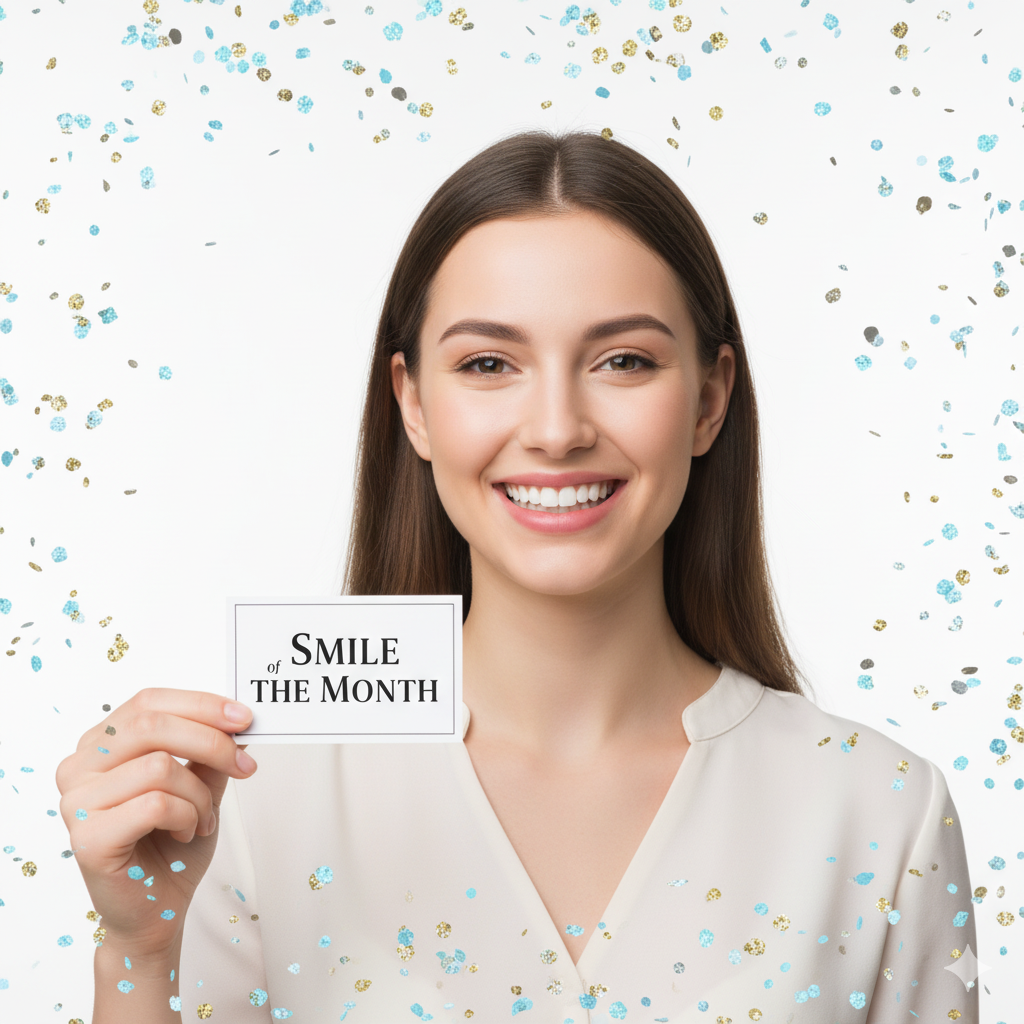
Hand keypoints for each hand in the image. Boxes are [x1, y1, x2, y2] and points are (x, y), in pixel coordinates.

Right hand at [55, 688, 257, 958]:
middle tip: (244, 765)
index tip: (244, 717)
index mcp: (101, 743)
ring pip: (159, 766)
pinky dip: (186, 816)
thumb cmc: (172, 844)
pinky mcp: (85, 836)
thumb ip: (210, 750)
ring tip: (201, 818)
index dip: (200, 704)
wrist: (158, 909)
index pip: (148, 702)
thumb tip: (236, 717)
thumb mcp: (200, 784)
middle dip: (211, 741)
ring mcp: (76, 801)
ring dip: (198, 794)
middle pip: (152, 724)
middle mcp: (80, 766)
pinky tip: (184, 832)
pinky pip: (154, 804)